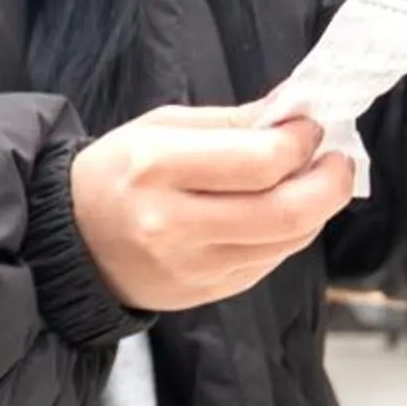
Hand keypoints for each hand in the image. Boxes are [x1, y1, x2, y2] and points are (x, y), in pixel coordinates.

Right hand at [69, 105, 357, 313]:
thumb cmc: (116, 173)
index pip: (261, 162)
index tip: (309, 127)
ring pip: (288, 241)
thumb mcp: (160, 127)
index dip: (301, 142)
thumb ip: (232, 122)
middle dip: (331, 182)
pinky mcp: (205, 294)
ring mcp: (192, 267)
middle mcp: (174, 225)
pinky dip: (286, 234)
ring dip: (315, 209)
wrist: (69, 240)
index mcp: (157, 168)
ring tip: (308, 182)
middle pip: (288, 212)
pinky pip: (270, 262)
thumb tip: (297, 111)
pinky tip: (275, 213)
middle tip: (337, 161)